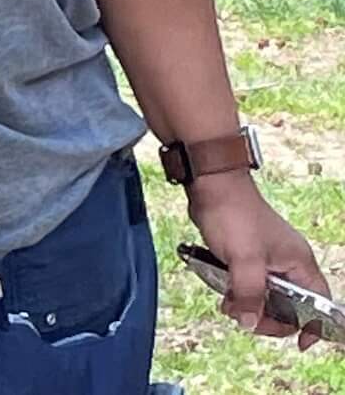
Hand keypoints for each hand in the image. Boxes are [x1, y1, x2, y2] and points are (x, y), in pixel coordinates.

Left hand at [189, 173, 330, 350]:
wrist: (211, 186)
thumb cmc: (234, 216)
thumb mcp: (243, 260)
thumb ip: (249, 294)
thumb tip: (248, 323)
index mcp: (300, 264)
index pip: (319, 304)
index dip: (311, 326)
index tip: (299, 344)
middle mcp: (289, 264)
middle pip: (289, 306)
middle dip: (266, 316)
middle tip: (244, 317)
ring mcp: (268, 260)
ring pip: (265, 296)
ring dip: (247, 304)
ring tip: (227, 304)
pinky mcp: (248, 256)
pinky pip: (248, 284)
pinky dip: (237, 291)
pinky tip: (223, 293)